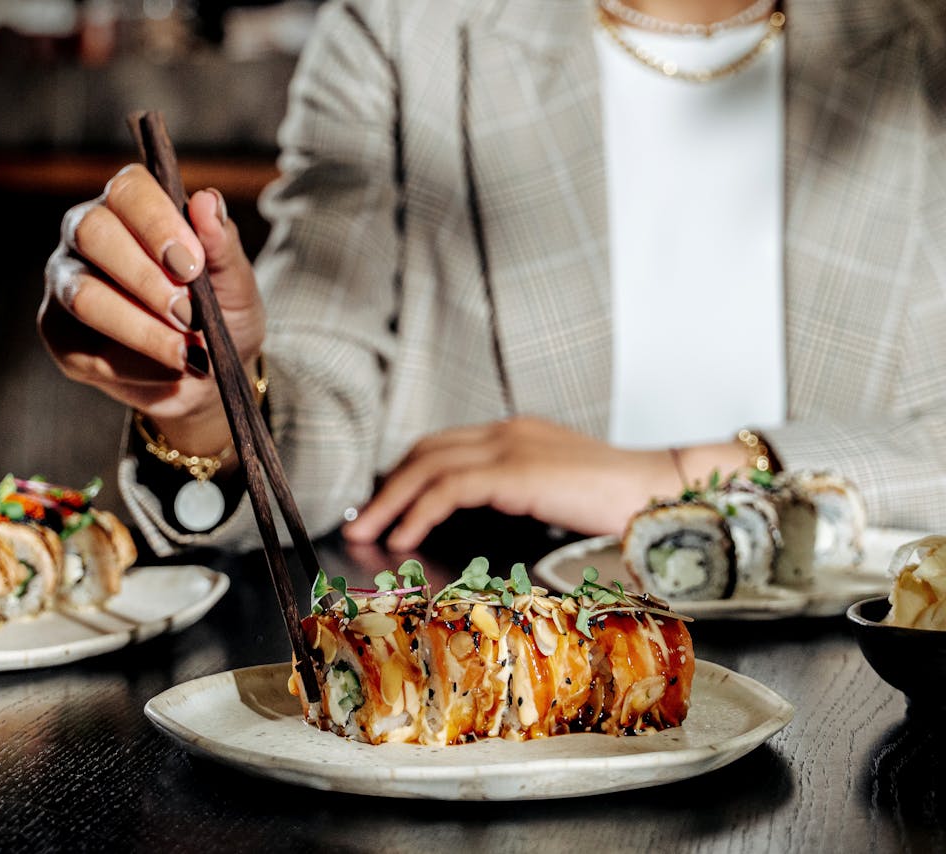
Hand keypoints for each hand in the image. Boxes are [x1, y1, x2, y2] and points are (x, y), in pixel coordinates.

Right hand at [38, 164, 263, 453]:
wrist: (209, 372)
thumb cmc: (219, 311)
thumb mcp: (234, 280)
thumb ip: (222, 243)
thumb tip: (208, 201)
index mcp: (130, 205)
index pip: (127, 191)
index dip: (157, 224)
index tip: (191, 265)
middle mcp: (87, 233)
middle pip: (92, 233)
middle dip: (146, 278)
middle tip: (190, 314)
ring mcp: (66, 281)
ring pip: (84, 296)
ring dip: (142, 329)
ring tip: (188, 352)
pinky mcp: (58, 333)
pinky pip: (85, 350)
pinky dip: (137, 367)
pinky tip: (170, 371)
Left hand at [341, 417, 683, 550]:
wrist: (663, 495)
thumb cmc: (621, 506)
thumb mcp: (555, 497)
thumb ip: (516, 499)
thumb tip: (477, 528)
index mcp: (515, 436)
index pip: (443, 448)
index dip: (406, 477)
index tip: (383, 507)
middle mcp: (507, 433)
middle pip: (425, 452)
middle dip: (387, 487)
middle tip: (360, 520)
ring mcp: (511, 447)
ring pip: (427, 466)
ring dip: (390, 501)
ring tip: (366, 532)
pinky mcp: (515, 472)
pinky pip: (448, 488)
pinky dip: (417, 511)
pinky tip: (401, 536)